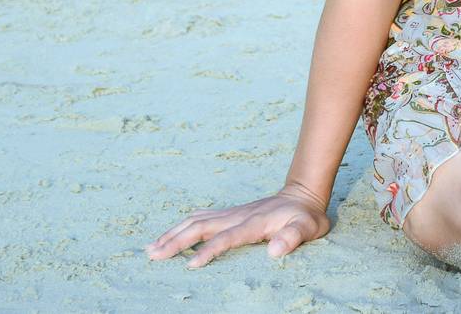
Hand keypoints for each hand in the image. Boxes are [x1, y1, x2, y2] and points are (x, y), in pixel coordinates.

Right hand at [145, 182, 330, 267]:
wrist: (302, 194)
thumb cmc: (306, 216)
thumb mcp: (308, 227)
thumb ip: (293, 238)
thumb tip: (274, 251)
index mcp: (254, 222)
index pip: (226, 238)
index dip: (209, 251)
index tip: (191, 265)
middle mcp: (238, 216)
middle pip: (201, 227)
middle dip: (176, 240)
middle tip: (153, 255)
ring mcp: (232, 213)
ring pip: (196, 221)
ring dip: (173, 233)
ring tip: (151, 248)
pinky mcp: (229, 214)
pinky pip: (200, 218)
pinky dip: (182, 226)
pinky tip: (169, 235)